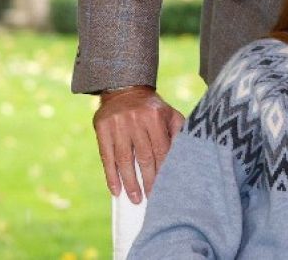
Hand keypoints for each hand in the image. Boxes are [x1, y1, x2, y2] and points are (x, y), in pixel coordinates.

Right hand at [93, 86, 183, 202]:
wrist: (125, 88)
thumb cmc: (151, 107)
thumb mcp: (168, 113)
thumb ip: (177, 132)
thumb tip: (185, 156)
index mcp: (155, 116)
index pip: (161, 149)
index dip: (164, 170)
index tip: (167, 187)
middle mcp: (135, 119)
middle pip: (143, 157)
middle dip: (149, 180)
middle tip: (153, 198)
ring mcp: (117, 124)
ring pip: (124, 160)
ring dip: (130, 183)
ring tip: (135, 199)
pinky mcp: (102, 128)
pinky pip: (106, 157)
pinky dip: (111, 176)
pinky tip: (116, 190)